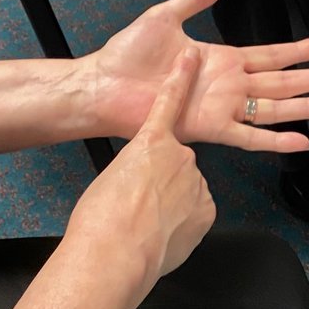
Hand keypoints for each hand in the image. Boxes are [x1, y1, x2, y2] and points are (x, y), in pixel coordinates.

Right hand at [66, 49, 215, 302]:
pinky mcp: (207, 210)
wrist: (114, 252)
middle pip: (178, 164)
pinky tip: (161, 235)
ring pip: (188, 191)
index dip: (180, 79)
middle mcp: (180, 157)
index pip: (169, 103)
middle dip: (164, 182)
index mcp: (150, 143)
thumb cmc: (100, 217)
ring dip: (173, 205)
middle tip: (139, 204)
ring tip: (146, 225)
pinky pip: (197, 213)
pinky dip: (182, 223)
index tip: (191, 55)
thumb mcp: (111, 179)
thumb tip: (142, 179)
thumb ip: (135, 169)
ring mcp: (197, 184)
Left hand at [87, 0, 308, 150]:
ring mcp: (223, 107)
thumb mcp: (165, 17)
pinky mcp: (209, 128)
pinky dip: (275, 140)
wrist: (102, 86)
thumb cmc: (128, 55)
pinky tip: (301, 140)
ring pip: (275, 107)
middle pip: (284, 81)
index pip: (270, 54)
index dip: (298, 51)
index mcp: (223, 59)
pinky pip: (249, 136)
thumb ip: (195, 1)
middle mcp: (230, 85)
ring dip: (307, 106)